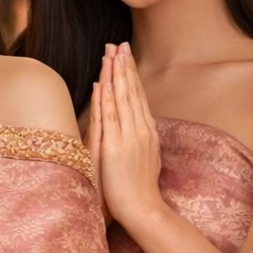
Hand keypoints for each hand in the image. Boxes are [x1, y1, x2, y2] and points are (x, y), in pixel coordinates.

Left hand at [95, 43, 163, 230]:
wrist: (143, 208)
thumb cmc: (141, 189)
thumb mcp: (146, 159)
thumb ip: (142, 142)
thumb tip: (142, 129)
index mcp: (147, 132)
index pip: (139, 97)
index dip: (132, 75)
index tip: (127, 56)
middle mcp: (140, 130)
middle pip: (132, 92)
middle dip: (125, 67)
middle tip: (120, 44)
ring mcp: (129, 137)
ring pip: (122, 100)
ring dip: (116, 75)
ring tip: (111, 54)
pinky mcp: (116, 146)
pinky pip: (110, 117)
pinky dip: (108, 99)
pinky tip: (105, 83)